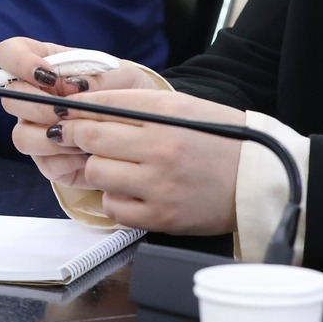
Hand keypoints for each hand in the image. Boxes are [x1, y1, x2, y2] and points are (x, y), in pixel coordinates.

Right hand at [0, 37, 163, 192]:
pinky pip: (45, 163)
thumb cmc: (126, 91)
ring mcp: (36, 129)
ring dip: (54, 136)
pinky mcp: (48, 160)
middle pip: (10, 99)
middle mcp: (33, 97)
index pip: (8, 53)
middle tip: (69, 110)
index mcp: (44, 65)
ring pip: (21, 136)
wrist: (142, 127)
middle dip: (40, 107)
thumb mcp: (121, 76)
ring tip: (84, 134)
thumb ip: (98, 77)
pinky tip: (90, 153)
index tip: (48, 76)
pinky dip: (69, 159)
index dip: (18, 62)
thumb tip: (76, 86)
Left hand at [45, 88, 245, 234]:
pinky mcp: (161, 218)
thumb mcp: (184, 107)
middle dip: (73, 133)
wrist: (258, 179)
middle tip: (70, 133)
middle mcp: (162, 149)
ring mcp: (160, 187)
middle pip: (91, 137)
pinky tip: (128, 189)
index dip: (76, 108)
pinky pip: (113, 207)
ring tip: (111, 163)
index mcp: (168, 116)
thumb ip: (138, 104)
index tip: (64, 110)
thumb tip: (89, 104)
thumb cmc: (221, 139)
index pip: (105, 106)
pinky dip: (114, 197)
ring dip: (96, 166)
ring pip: (97, 172)